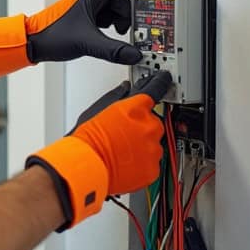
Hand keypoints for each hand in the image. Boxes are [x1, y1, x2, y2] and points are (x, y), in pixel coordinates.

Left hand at [0, 0, 158, 77]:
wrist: (34, 43)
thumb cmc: (52, 35)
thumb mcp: (87, 42)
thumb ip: (113, 50)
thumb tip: (133, 54)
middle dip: (132, 13)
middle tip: (141, 24)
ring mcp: (89, 8)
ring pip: (116, 11)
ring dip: (123, 23)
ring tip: (124, 36)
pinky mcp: (87, 19)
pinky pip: (108, 19)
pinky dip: (114, 27)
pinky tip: (114, 38)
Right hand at [25, 71, 170, 230]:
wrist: (86, 166)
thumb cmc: (87, 140)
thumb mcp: (99, 109)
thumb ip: (118, 99)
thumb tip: (125, 92)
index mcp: (136, 108)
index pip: (155, 90)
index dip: (159, 84)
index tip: (164, 81)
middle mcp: (148, 126)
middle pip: (153, 122)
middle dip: (142, 127)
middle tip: (124, 136)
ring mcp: (152, 148)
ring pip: (153, 144)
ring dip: (142, 147)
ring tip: (122, 152)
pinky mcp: (152, 168)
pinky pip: (151, 164)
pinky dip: (142, 165)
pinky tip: (125, 164)